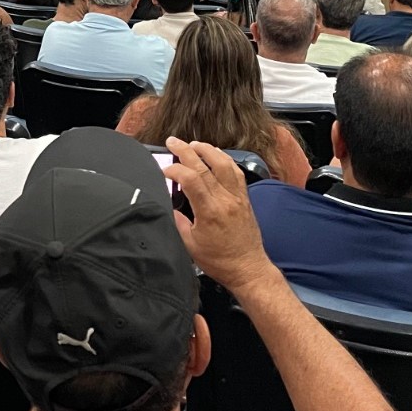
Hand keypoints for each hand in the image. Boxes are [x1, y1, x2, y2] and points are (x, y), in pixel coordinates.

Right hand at [161, 137, 274, 290]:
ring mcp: (238, 197)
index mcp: (210, 212)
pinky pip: (236, 173)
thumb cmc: (220, 261)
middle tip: (173, 142)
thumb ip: (178, 222)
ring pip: (224, 164)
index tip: (164, 170)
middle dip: (186, 150)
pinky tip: (216, 156)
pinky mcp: (245, 199)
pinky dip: (224, 160)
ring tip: (194, 144)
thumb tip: (170, 205)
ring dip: (208, 150)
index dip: (174, 170)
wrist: (248, 268)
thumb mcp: (190, 245)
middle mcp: (226, 200)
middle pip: (205, 166)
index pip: (191, 179)